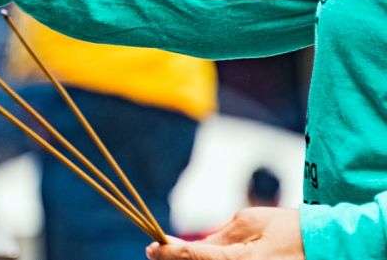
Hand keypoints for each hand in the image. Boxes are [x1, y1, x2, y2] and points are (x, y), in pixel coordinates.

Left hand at [147, 208, 302, 259]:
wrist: (327, 248)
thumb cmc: (289, 229)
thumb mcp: (250, 222)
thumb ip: (219, 237)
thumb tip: (193, 246)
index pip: (192, 258)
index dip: (167, 253)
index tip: (151, 248)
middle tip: (158, 253)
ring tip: (178, 255)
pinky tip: (201, 258)